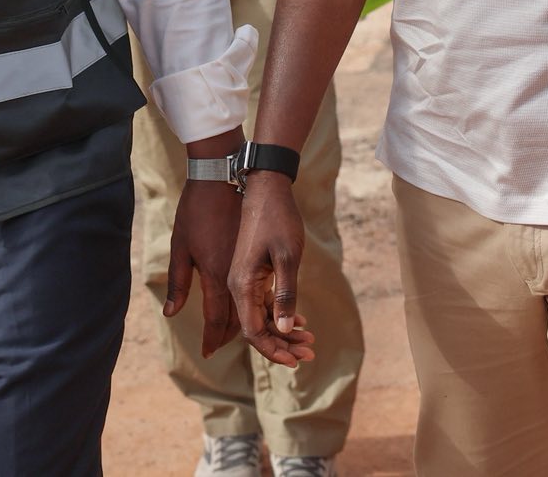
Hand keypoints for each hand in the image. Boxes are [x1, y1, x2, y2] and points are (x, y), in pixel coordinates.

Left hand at [165, 179, 243, 357]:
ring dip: (244, 322)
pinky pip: (260, 289)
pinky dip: (255, 303)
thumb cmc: (197, 209)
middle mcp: (236, 275)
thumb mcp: (180, 244)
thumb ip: (178, 282)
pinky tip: (248, 305)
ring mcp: (250, 264)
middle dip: (226, 335)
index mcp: (216, 274)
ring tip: (230, 332)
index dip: (211, 338)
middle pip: (237, 318)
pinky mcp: (259, 254)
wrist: (224, 177)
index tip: (206, 352)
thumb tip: (171, 313)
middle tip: (216, 346)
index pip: (215, 319)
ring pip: (251, 305)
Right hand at [227, 173, 317, 367]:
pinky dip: (280, 313)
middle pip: (255, 327)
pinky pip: (262, 301)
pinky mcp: (252, 270)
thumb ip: (285, 293)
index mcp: (241, 284)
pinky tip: (299, 319)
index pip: (252, 330)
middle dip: (281, 345)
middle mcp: (237, 284)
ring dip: (283, 331)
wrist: (265, 185)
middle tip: (309, 354)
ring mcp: (243, 277)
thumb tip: (284, 329)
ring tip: (309, 340)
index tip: (295, 362)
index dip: (273, 350)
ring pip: (260, 315)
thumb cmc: (277, 217)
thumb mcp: (287, 255)